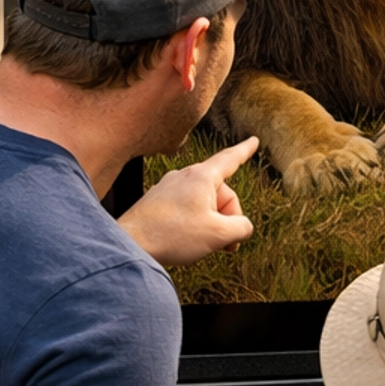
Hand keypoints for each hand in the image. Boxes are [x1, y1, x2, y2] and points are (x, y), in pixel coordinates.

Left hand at [119, 139, 257, 265]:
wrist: (130, 244)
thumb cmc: (172, 235)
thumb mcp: (219, 234)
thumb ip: (241, 227)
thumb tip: (244, 227)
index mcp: (202, 177)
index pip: (230, 159)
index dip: (245, 151)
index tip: (253, 141)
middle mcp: (184, 176)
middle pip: (220, 192)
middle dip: (227, 217)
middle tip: (226, 243)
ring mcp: (169, 188)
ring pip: (202, 202)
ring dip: (210, 222)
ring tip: (203, 244)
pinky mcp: (158, 202)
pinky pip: (185, 208)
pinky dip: (193, 223)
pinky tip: (186, 241)